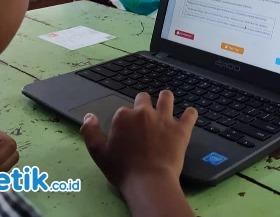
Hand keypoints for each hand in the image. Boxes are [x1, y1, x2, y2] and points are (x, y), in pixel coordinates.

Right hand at [80, 91, 196, 197]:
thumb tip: (89, 116)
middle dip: (144, 104)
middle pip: (143, 98)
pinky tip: (189, 116)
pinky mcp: (181, 129)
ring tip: (165, 104)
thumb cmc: (123, 170)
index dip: (125, 120)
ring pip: (167, 97)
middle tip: (145, 117)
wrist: (149, 181)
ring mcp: (164, 119)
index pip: (123, 111)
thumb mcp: (99, 153)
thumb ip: (90, 131)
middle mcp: (144, 112)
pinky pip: (190, 114)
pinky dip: (190, 114)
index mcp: (124, 116)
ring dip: (165, 99)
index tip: (127, 131)